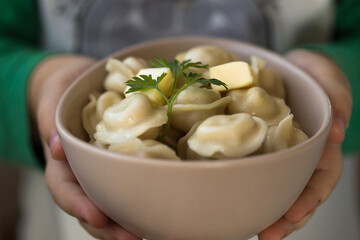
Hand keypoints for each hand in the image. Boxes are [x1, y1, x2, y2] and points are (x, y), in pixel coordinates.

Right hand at [29, 55, 140, 239]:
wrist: (81, 83)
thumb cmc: (64, 89)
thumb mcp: (52, 96)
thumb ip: (50, 118)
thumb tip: (56, 148)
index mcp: (63, 161)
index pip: (65, 189)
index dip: (79, 206)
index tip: (98, 217)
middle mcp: (84, 171)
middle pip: (91, 207)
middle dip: (110, 227)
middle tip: (134, 237)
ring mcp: (104, 169)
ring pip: (112, 202)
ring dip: (129, 220)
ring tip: (153, 230)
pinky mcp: (124, 160)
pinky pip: (132, 180)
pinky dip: (143, 196)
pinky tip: (163, 205)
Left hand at [258, 50, 351, 239]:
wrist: (284, 67)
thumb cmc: (309, 72)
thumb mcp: (326, 74)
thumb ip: (337, 93)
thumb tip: (338, 129)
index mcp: (319, 143)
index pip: (321, 176)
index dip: (310, 198)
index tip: (294, 215)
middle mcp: (300, 155)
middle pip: (298, 191)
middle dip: (286, 217)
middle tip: (267, 235)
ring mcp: (278, 154)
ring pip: (277, 187)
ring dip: (267, 210)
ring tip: (252, 230)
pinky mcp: (258, 148)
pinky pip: (256, 171)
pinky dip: (248, 187)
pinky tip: (235, 201)